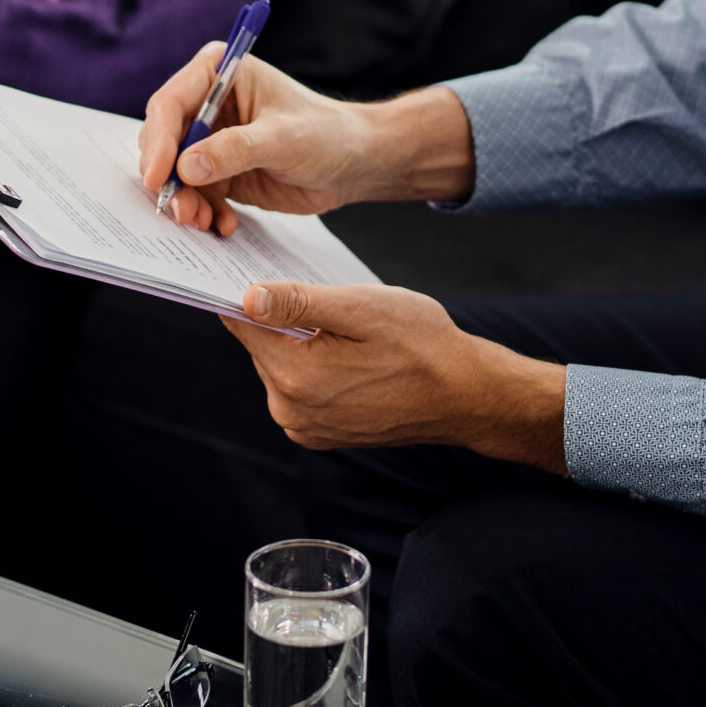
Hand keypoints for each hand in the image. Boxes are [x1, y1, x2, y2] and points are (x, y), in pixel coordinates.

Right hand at [136, 52, 476, 235]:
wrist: (356, 163)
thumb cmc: (327, 134)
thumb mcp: (282, 139)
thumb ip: (234, 150)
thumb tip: (186, 167)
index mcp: (218, 73)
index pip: (170, 105)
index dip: (159, 141)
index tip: (158, 176)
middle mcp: (207, 103)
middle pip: (164, 141)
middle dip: (168, 178)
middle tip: (181, 210)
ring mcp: (211, 139)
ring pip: (175, 174)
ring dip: (185, 202)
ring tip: (205, 221)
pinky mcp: (219, 171)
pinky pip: (196, 195)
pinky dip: (204, 212)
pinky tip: (224, 225)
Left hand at [223, 282, 568, 471]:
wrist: (464, 395)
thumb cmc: (422, 345)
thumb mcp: (361, 309)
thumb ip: (299, 303)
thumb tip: (246, 297)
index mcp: (295, 376)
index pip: (242, 323)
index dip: (248, 292)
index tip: (263, 272)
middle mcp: (290, 409)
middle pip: (261, 345)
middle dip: (283, 319)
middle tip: (328, 301)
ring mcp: (305, 427)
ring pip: (280, 366)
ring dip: (302, 343)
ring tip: (349, 332)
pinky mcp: (320, 434)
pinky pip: (300, 389)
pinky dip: (315, 367)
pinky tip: (352, 357)